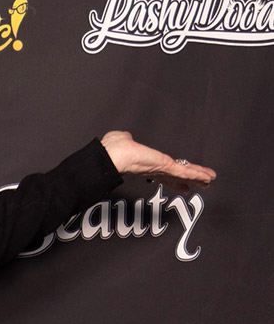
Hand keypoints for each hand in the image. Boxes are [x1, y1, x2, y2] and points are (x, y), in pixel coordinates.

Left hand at [101, 131, 215, 188]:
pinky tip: (206, 177)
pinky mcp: (165, 167)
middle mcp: (156, 169)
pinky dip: (196, 174)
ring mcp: (161, 169)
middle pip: (178, 176)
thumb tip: (126, 137)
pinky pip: (184, 172)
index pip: (166, 173)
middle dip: (192, 180)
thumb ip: (127, 140)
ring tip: (210, 181)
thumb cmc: (113, 149)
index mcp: (147, 163)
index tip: (185, 185)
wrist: (112, 156)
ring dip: (198, 177)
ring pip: (184, 175)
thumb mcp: (123, 141)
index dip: (177, 180)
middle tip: (204, 184)